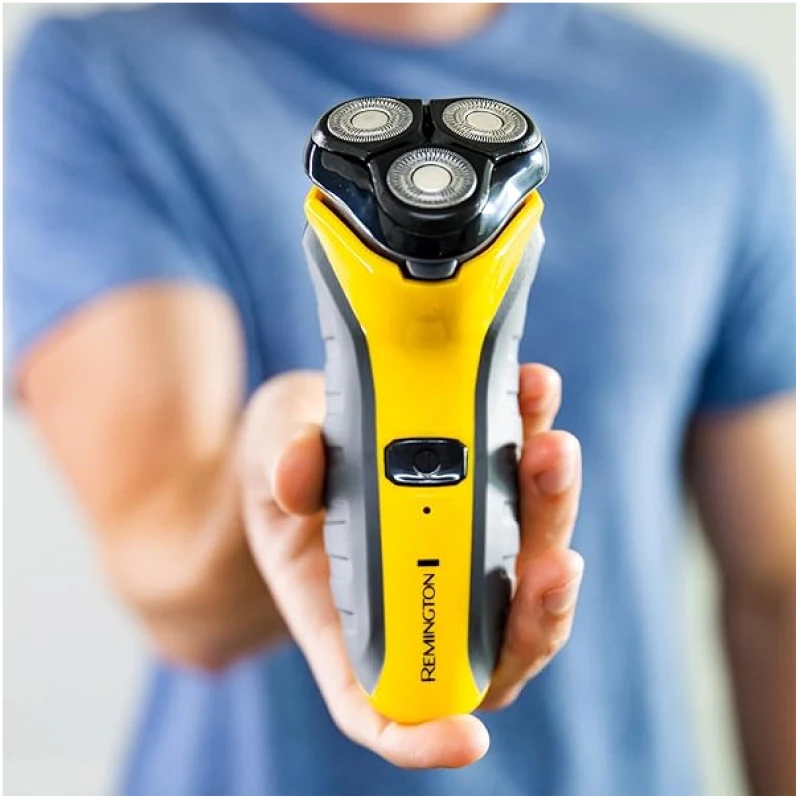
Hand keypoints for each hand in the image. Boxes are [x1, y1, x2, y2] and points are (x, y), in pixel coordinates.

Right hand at [241, 365, 582, 767]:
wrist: (316, 420)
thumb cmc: (284, 457)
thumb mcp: (265, 451)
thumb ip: (278, 463)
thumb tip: (299, 474)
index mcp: (349, 608)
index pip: (384, 700)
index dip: (423, 737)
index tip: (466, 739)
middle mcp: (419, 588)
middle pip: (492, 636)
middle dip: (535, 608)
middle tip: (554, 557)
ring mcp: (462, 542)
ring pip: (530, 562)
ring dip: (551, 513)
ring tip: (551, 449)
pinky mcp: (488, 489)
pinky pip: (526, 482)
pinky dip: (536, 442)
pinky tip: (535, 391)